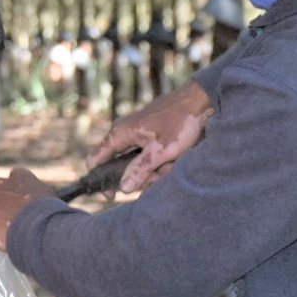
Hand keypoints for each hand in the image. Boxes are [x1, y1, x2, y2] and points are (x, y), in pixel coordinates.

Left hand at [0, 167, 53, 251]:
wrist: (38, 227)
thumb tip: (38, 203)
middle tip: (6, 219)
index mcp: (19, 176)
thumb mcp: (48, 198)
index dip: (13, 194)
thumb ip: (37, 196)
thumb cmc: (48, 215)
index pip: (11, 180)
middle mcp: (0, 182)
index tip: (16, 204)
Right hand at [85, 81, 212, 193]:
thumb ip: (140, 169)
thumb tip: (123, 188)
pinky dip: (161, 162)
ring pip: (138, 164)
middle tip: (158, 177)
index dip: (100, 180)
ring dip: (155, 170)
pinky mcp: (150, 137)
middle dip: (140, 176)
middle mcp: (124, 133)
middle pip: (121, 167)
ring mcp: (137, 135)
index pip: (95, 160)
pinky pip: (148, 157)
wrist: (201, 101)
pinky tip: (174, 160)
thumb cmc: (181, 121)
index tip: (112, 195)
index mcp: (120, 133)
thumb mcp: (161, 150)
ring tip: (172, 165)